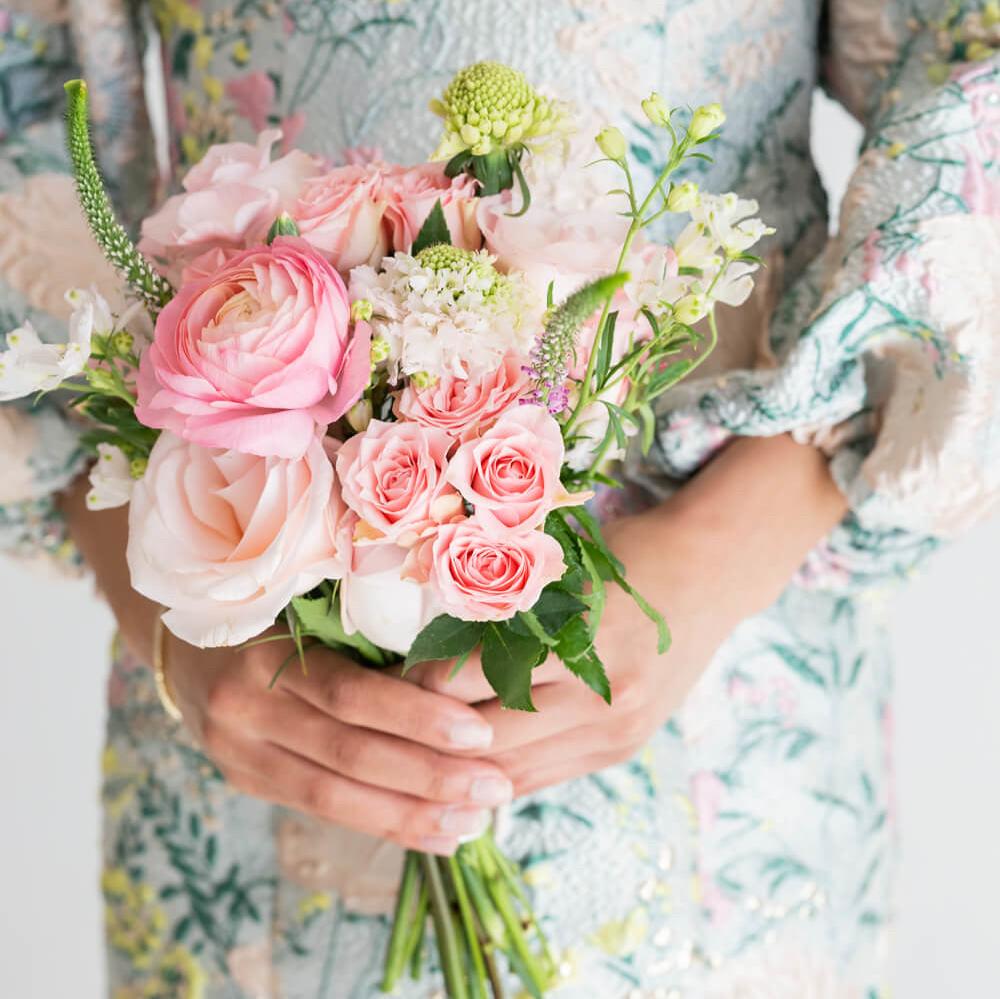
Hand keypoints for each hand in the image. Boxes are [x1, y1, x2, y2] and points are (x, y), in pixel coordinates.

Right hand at [165, 634, 514, 853]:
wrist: (179, 637)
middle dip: (428, 776)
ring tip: (473, 821)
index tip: (480, 732)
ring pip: (334, 796)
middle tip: (496, 787)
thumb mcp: (303, 602)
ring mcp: (238, 752)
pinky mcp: (245, 780)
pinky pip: (321, 810)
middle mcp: (243, 708)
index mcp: (264, 651)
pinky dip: (383, 824)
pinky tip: (435, 835)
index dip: (416, 716)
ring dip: (411, 814)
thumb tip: (459, 667)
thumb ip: (362, 635)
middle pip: (347, 753)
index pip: (348, 694)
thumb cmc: (266, 608)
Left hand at [409, 435, 848, 795]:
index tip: (385, 676)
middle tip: (385, 723)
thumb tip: (427, 646)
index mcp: (579, 637)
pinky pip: (543, 778)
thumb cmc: (626, 559)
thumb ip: (505, 610)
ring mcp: (615, 730)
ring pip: (512, 771)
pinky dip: (499, 774)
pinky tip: (464, 768)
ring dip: (459, 768)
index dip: (418, 683)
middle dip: (429, 735)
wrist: (708, 577)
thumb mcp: (562, 571)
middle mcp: (600, 695)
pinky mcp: (622, 749)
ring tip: (412, 755)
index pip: (472, 678)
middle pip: (487, 737)